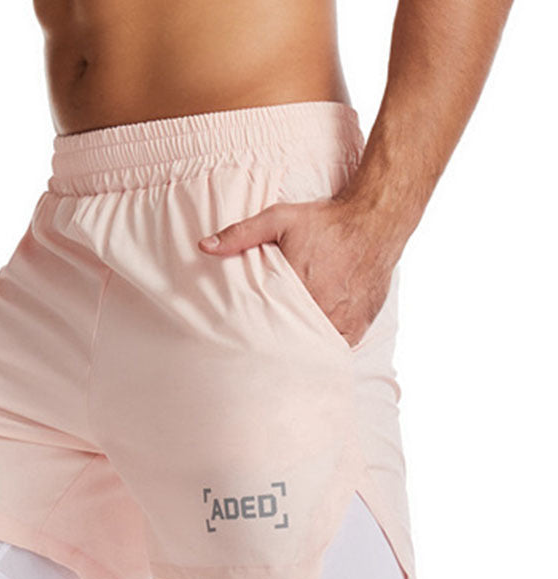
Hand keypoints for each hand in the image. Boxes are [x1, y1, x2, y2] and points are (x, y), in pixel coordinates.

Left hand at [198, 195, 404, 347]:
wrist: (376, 220)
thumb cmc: (326, 221)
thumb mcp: (279, 219)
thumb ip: (241, 234)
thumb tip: (204, 246)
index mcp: (298, 289)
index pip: (267, 324)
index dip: (254, 334)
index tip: (241, 339)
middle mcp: (322, 310)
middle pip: (290, 342)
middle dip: (275, 347)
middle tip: (258, 354)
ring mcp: (343, 321)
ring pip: (314, 349)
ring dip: (300, 350)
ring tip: (282, 355)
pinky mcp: (359, 326)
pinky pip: (337, 349)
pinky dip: (324, 350)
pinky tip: (310, 349)